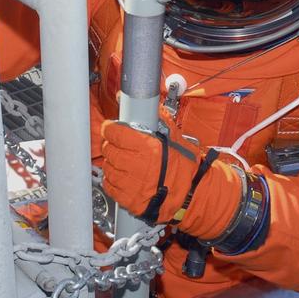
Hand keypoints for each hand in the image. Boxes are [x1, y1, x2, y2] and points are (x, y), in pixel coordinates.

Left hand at [99, 115, 239, 238]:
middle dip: (112, 145)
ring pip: (107, 168)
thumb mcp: (173, 135)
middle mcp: (134, 164)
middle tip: (121, 146)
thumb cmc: (184, 164)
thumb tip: (135, 98)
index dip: (110, 128)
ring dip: (113, 163)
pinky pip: (109, 186)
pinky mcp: (127, 199)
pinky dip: (113, 180)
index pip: (112, 132)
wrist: (191, 192)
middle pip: (108, 149)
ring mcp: (129, 183)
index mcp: (145, 145)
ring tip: (126, 163)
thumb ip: (155, 116)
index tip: (112, 129)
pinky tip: (124, 177)